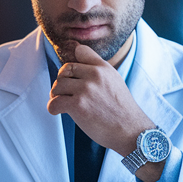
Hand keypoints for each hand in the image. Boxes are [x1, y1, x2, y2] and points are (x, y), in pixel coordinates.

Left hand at [48, 43, 161, 180]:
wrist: (130, 130)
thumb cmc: (121, 109)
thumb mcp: (115, 81)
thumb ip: (99, 70)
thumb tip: (78, 59)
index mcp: (103, 68)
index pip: (81, 51)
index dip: (74, 64)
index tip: (72, 76)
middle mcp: (94, 75)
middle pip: (64, 70)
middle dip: (62, 82)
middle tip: (66, 94)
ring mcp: (85, 90)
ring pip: (57, 86)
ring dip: (56, 95)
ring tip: (63, 103)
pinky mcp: (77, 105)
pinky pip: (54, 102)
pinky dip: (53, 108)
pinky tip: (59, 111)